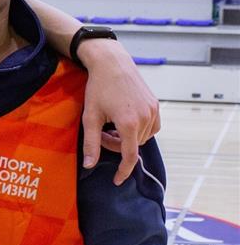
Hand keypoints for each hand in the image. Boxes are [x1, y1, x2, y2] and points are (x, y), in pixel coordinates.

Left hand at [79, 38, 160, 184]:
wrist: (112, 63)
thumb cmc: (98, 88)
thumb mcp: (90, 117)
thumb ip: (91, 143)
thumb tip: (89, 165)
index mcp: (129, 123)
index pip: (130, 155)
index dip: (123, 171)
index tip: (116, 180)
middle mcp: (146, 118)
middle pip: (133, 145)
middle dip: (116, 144)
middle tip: (101, 131)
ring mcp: (153, 111)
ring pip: (142, 137)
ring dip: (126, 137)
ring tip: (110, 124)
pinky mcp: (156, 105)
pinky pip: (151, 127)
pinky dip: (138, 129)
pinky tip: (123, 119)